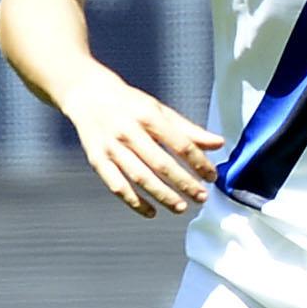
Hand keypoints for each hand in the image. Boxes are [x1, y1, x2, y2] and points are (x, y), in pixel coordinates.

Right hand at [61, 70, 222, 218]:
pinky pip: (117, 186)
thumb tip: (218, 143)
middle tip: (202, 197)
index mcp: (148, 116)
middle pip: (160, 163)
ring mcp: (111, 147)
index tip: (212, 176)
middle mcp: (128, 131)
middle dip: (184, 183)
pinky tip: (152, 212)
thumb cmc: (130, 105)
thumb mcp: (159, 110)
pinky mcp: (97, 160)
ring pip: (139, 177)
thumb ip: (188, 130)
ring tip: (181, 207)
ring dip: (162, 195)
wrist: (87, 94)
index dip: (198, 162)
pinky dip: (135, 202)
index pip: (179, 143)